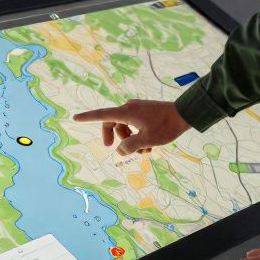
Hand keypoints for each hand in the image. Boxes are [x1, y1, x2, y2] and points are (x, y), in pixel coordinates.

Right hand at [71, 100, 190, 155]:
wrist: (185, 114)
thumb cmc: (165, 126)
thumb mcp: (146, 140)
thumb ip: (129, 147)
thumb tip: (119, 150)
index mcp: (126, 112)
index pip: (102, 115)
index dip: (87, 118)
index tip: (74, 118)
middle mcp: (129, 108)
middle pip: (113, 124)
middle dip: (114, 138)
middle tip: (114, 150)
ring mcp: (138, 110)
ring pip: (126, 127)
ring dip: (131, 140)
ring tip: (145, 151)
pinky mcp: (146, 113)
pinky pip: (135, 125)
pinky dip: (138, 136)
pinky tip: (150, 146)